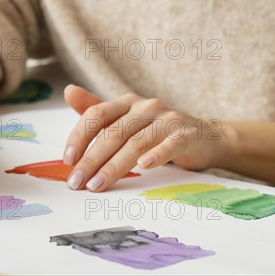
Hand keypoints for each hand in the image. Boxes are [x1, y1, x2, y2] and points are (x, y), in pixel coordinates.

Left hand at [63, 85, 222, 191]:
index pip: (96, 115)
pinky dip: (157, 155)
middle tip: (77, 182)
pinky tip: (144, 166)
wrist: (206, 138)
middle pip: (113, 133)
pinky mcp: (188, 135)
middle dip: (91, 159)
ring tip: (97, 184)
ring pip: (136, 143)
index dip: (79, 136)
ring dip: (114, 166)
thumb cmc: (157, 131)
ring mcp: (167, 120)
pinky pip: (170, 145)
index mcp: (126, 103)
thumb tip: (68, 91)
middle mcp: (146, 107)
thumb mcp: (126, 120)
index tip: (68, 160)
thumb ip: (96, 110)